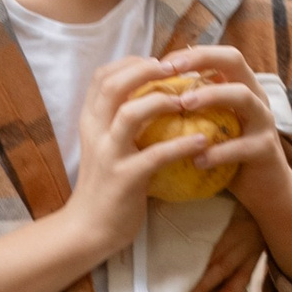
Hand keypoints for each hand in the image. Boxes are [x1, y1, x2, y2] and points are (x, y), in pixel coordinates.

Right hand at [0, 56, 252, 291]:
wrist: (88, 229)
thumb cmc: (105, 187)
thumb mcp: (106, 148)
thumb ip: (120, 123)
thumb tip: (153, 98)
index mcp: (90, 122)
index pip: (103, 76)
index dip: (132, 62)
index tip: (159, 62)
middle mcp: (95, 132)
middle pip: (115, 84)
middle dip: (149, 70)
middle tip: (178, 70)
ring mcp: (108, 155)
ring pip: (132, 112)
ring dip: (164, 101)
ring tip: (189, 100)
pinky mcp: (124, 179)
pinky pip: (156, 155)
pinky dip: (182, 144)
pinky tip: (203, 140)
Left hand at [147, 45, 291, 291]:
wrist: (264, 190)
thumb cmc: (227, 154)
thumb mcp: (209, 125)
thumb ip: (190, 106)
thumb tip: (147, 91)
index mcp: (239, 86)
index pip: (218, 55)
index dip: (191, 53)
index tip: (160, 61)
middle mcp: (255, 96)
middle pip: (234, 61)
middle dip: (202, 60)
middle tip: (171, 70)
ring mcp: (264, 121)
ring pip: (243, 97)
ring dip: (212, 97)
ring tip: (183, 106)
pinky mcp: (266, 149)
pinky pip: (243, 146)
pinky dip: (219, 152)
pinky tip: (197, 160)